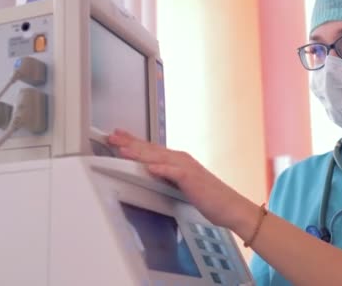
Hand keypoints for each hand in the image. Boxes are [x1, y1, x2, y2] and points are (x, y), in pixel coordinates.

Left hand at [107, 129, 256, 232]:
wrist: (229, 206)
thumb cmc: (208, 198)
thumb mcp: (182, 185)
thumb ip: (167, 177)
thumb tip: (150, 173)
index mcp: (178, 160)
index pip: (152, 149)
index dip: (134, 142)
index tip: (118, 136)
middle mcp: (181, 160)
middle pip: (151, 149)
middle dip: (130, 142)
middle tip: (112, 136)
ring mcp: (186, 167)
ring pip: (159, 157)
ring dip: (140, 152)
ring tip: (123, 149)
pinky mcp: (191, 179)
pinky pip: (174, 172)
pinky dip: (162, 169)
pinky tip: (150, 167)